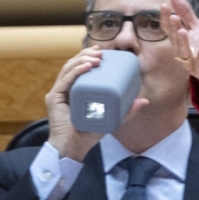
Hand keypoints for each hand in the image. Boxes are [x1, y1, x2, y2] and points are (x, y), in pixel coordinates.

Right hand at [45, 47, 147, 161]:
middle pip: (73, 65)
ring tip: (97, 58)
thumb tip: (145, 101)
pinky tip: (87, 66)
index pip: (79, 68)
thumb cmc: (89, 134)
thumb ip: (127, 111)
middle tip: (101, 51)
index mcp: (75, 90)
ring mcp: (58, 93)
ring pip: (68, 69)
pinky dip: (76, 71)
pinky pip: (65, 81)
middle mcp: (64, 89)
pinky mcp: (54, 99)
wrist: (73, 148)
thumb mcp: (111, 119)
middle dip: (86, 54)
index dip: (89, 57)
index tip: (103, 52)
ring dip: (83, 60)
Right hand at [162, 0, 198, 92]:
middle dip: (174, 29)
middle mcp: (182, 51)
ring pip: (183, 53)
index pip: (169, 29)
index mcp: (180, 40)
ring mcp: (191, 62)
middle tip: (174, 17)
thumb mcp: (197, 27)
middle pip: (175, 40)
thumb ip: (186, 13)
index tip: (164, 5)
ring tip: (183, 31)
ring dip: (183, 42)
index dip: (165, 18)